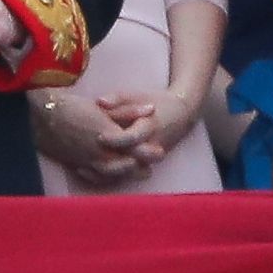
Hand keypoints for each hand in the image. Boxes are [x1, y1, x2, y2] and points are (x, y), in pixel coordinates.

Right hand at [33, 90, 147, 183]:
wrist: (44, 116)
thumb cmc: (75, 107)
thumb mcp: (104, 107)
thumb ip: (129, 110)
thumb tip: (152, 109)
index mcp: (109, 137)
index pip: (135, 149)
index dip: (149, 152)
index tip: (159, 151)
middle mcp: (99, 153)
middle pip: (126, 166)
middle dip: (140, 168)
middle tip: (150, 169)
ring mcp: (87, 161)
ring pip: (112, 174)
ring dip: (125, 175)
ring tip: (136, 173)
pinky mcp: (76, 164)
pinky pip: (94, 177)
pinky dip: (105, 178)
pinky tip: (112, 177)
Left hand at [89, 89, 204, 171]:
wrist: (181, 114)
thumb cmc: (155, 102)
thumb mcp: (137, 96)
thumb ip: (117, 99)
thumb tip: (99, 102)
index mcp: (150, 126)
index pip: (133, 138)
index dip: (115, 139)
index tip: (99, 137)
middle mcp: (152, 145)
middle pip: (133, 160)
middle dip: (113, 161)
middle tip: (93, 157)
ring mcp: (151, 157)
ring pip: (132, 172)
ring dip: (113, 172)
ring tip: (91, 166)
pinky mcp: (147, 163)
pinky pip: (132, 174)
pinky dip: (115, 175)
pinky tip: (96, 171)